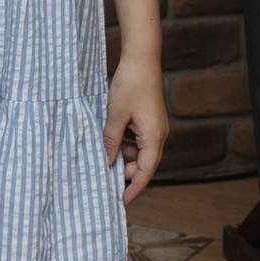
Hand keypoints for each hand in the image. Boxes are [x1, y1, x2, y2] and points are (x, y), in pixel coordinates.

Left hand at [104, 54, 167, 205]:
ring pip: (138, 152)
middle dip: (124, 171)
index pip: (145, 171)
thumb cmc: (131, 85)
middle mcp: (157, 135)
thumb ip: (111, 141)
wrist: (142, 59)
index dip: (134, 188)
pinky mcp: (148, 120)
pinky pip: (136, 139)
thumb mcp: (115, 115)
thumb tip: (108, 161)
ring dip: (122, 155)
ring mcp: (153, 128)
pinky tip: (108, 142)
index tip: (122, 201)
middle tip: (103, 178)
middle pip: (142, 163)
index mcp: (153, 137)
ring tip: (102, 156)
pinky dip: (123, 143)